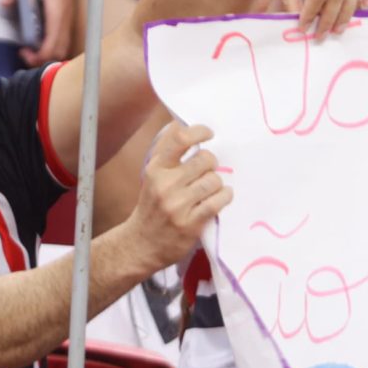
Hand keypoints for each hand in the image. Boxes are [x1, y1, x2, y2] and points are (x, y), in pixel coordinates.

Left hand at [17, 0, 76, 64]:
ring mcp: (68, 19)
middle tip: (24, 54)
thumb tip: (4, 3)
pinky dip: (51, 47)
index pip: (53, 43)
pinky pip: (63, 40)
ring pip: (63, 47)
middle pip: (59, 50)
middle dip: (42, 59)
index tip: (24, 52)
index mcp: (57, 9)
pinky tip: (37, 42)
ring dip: (47, 54)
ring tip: (29, 51)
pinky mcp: (66, 19)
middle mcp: (65, 17)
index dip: (39, 55)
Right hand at [116, 121, 230, 269]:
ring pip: (214, 180)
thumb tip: (182, 124)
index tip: (209, 134)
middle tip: (208, 171)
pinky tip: (221, 197)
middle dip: (211, 163)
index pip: (179, 138)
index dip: (199, 131)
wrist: (142, 244)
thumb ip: (166, 152)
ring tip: (212, 188)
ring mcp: (178, 205)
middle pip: (205, 159)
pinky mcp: (191, 223)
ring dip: (218, 183)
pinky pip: (219, 201)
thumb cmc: (152, 205)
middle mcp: (165, 184)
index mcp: (155, 168)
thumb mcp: (152, 176)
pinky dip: (225, 196)